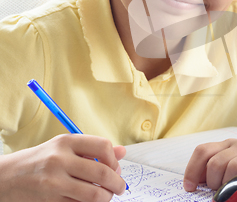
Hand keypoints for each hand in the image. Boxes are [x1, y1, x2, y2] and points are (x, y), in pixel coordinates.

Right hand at [0, 134, 126, 201]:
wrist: (6, 177)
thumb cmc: (41, 161)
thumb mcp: (65, 148)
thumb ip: (93, 150)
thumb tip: (123, 151)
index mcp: (66, 142)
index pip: (103, 146)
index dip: (115, 159)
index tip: (116, 167)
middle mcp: (60, 160)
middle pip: (102, 172)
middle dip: (117, 183)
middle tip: (120, 187)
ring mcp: (54, 182)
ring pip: (94, 194)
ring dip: (106, 197)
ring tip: (106, 196)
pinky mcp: (50, 200)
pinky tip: (88, 200)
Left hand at [183, 133, 236, 191]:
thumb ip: (225, 165)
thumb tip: (202, 184)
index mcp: (231, 144)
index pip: (203, 152)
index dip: (192, 170)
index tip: (190, 187)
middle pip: (214, 163)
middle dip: (211, 183)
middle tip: (218, 193)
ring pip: (231, 169)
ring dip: (227, 186)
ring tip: (233, 193)